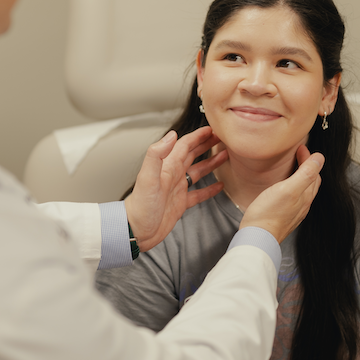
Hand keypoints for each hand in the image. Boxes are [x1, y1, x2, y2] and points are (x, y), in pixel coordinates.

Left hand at [124, 126, 228, 250]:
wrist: (135, 230)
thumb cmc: (139, 206)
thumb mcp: (147, 178)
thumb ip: (156, 155)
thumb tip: (171, 135)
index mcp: (167, 167)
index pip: (184, 145)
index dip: (198, 136)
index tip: (211, 129)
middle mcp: (173, 175)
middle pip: (192, 154)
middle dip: (206, 144)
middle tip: (221, 138)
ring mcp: (177, 189)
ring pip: (198, 171)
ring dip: (211, 163)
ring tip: (224, 156)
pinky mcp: (180, 203)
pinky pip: (198, 193)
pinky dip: (209, 189)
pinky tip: (219, 186)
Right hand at [240, 145, 323, 242]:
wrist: (257, 237)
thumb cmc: (269, 213)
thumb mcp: (288, 189)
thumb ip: (305, 173)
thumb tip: (319, 159)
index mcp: (306, 196)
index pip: (314, 172)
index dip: (309, 158)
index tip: (300, 147)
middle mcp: (302, 204)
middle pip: (310, 181)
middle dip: (306, 165)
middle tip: (298, 153)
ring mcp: (293, 211)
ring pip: (302, 190)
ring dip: (299, 175)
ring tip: (291, 167)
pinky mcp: (283, 216)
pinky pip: (292, 198)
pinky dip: (291, 186)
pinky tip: (282, 187)